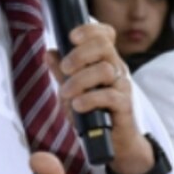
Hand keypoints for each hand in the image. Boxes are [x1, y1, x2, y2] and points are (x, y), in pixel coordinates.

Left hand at [49, 22, 151, 173]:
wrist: (113, 143)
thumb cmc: (93, 113)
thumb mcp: (72, 91)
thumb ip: (61, 72)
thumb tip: (49, 52)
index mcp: (105, 60)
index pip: (105, 34)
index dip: (90, 30)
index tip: (72, 37)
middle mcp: (116, 68)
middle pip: (104, 45)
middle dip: (80, 53)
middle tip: (65, 69)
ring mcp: (122, 85)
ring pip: (105, 69)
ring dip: (80, 80)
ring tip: (66, 94)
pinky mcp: (124, 105)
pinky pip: (109, 95)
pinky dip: (90, 99)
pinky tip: (78, 106)